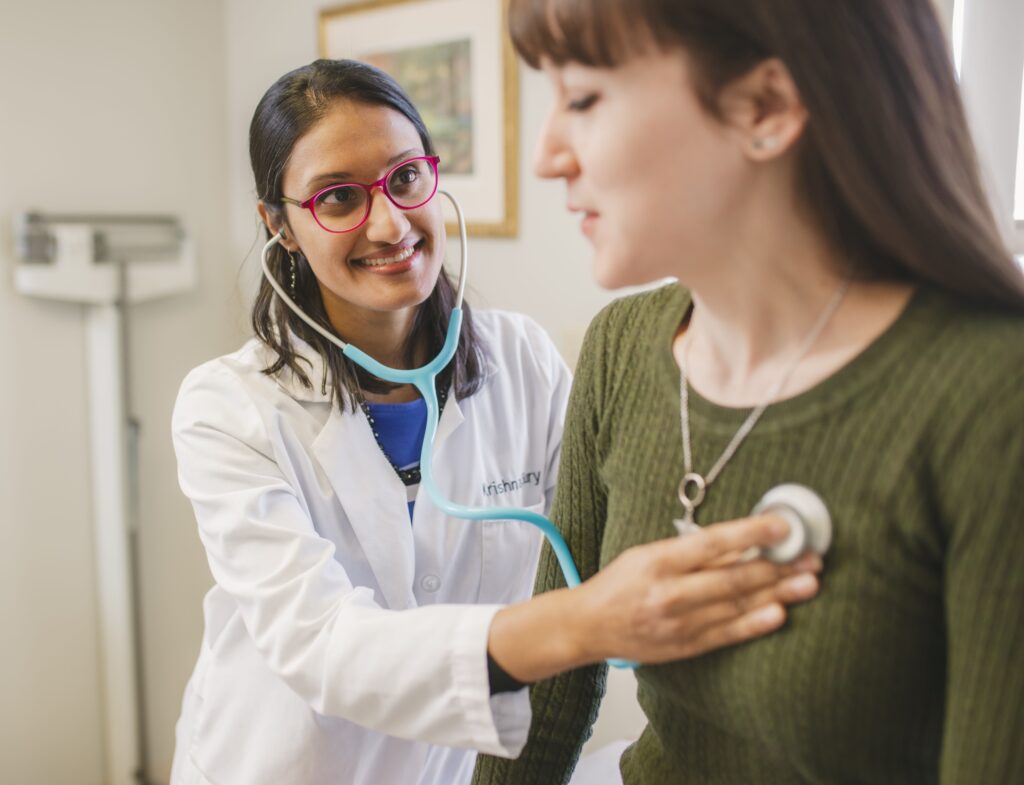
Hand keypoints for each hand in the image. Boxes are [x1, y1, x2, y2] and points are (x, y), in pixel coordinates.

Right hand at [574, 513, 821, 664]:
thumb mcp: (647, 553)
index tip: (782, 526)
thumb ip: (691, 550)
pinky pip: (727, 634)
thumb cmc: (619, 584)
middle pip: (732, 577)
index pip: (712, 543)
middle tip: (810, 557)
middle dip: (777, 566)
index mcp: (657, 562)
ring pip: (736, 605)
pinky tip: (779, 613)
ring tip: (808, 582)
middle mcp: (669, 593)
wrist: (590, 626)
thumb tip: (741, 542)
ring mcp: (679, 623)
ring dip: (777, 593)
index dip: (750, 534)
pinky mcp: (686, 646)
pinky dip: (755, 624)